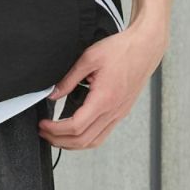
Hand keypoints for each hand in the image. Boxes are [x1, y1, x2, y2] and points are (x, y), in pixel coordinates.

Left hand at [38, 13, 169, 149]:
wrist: (147, 45)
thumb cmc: (122, 48)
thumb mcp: (89, 58)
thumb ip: (68, 79)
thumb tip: (53, 95)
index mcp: (104, 99)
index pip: (75, 127)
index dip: (55, 130)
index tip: (43, 125)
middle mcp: (112, 111)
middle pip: (81, 141)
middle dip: (58, 140)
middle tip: (44, 133)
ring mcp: (118, 115)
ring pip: (92, 142)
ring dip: (71, 144)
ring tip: (56, 136)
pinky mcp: (120, 113)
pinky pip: (101, 136)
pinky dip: (85, 140)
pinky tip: (74, 133)